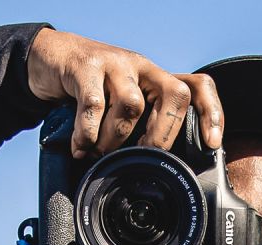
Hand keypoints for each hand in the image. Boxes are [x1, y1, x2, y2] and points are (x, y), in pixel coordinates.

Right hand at [27, 28, 223, 157]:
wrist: (50, 57)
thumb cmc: (90, 88)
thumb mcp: (120, 104)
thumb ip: (138, 127)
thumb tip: (152, 169)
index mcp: (156, 79)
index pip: (197, 86)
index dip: (211, 113)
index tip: (212, 143)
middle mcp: (142, 68)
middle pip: (174, 94)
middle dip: (162, 134)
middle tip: (142, 158)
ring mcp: (115, 64)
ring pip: (132, 104)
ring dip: (116, 139)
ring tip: (99, 154)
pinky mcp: (85, 66)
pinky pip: (93, 105)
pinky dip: (87, 133)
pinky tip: (80, 146)